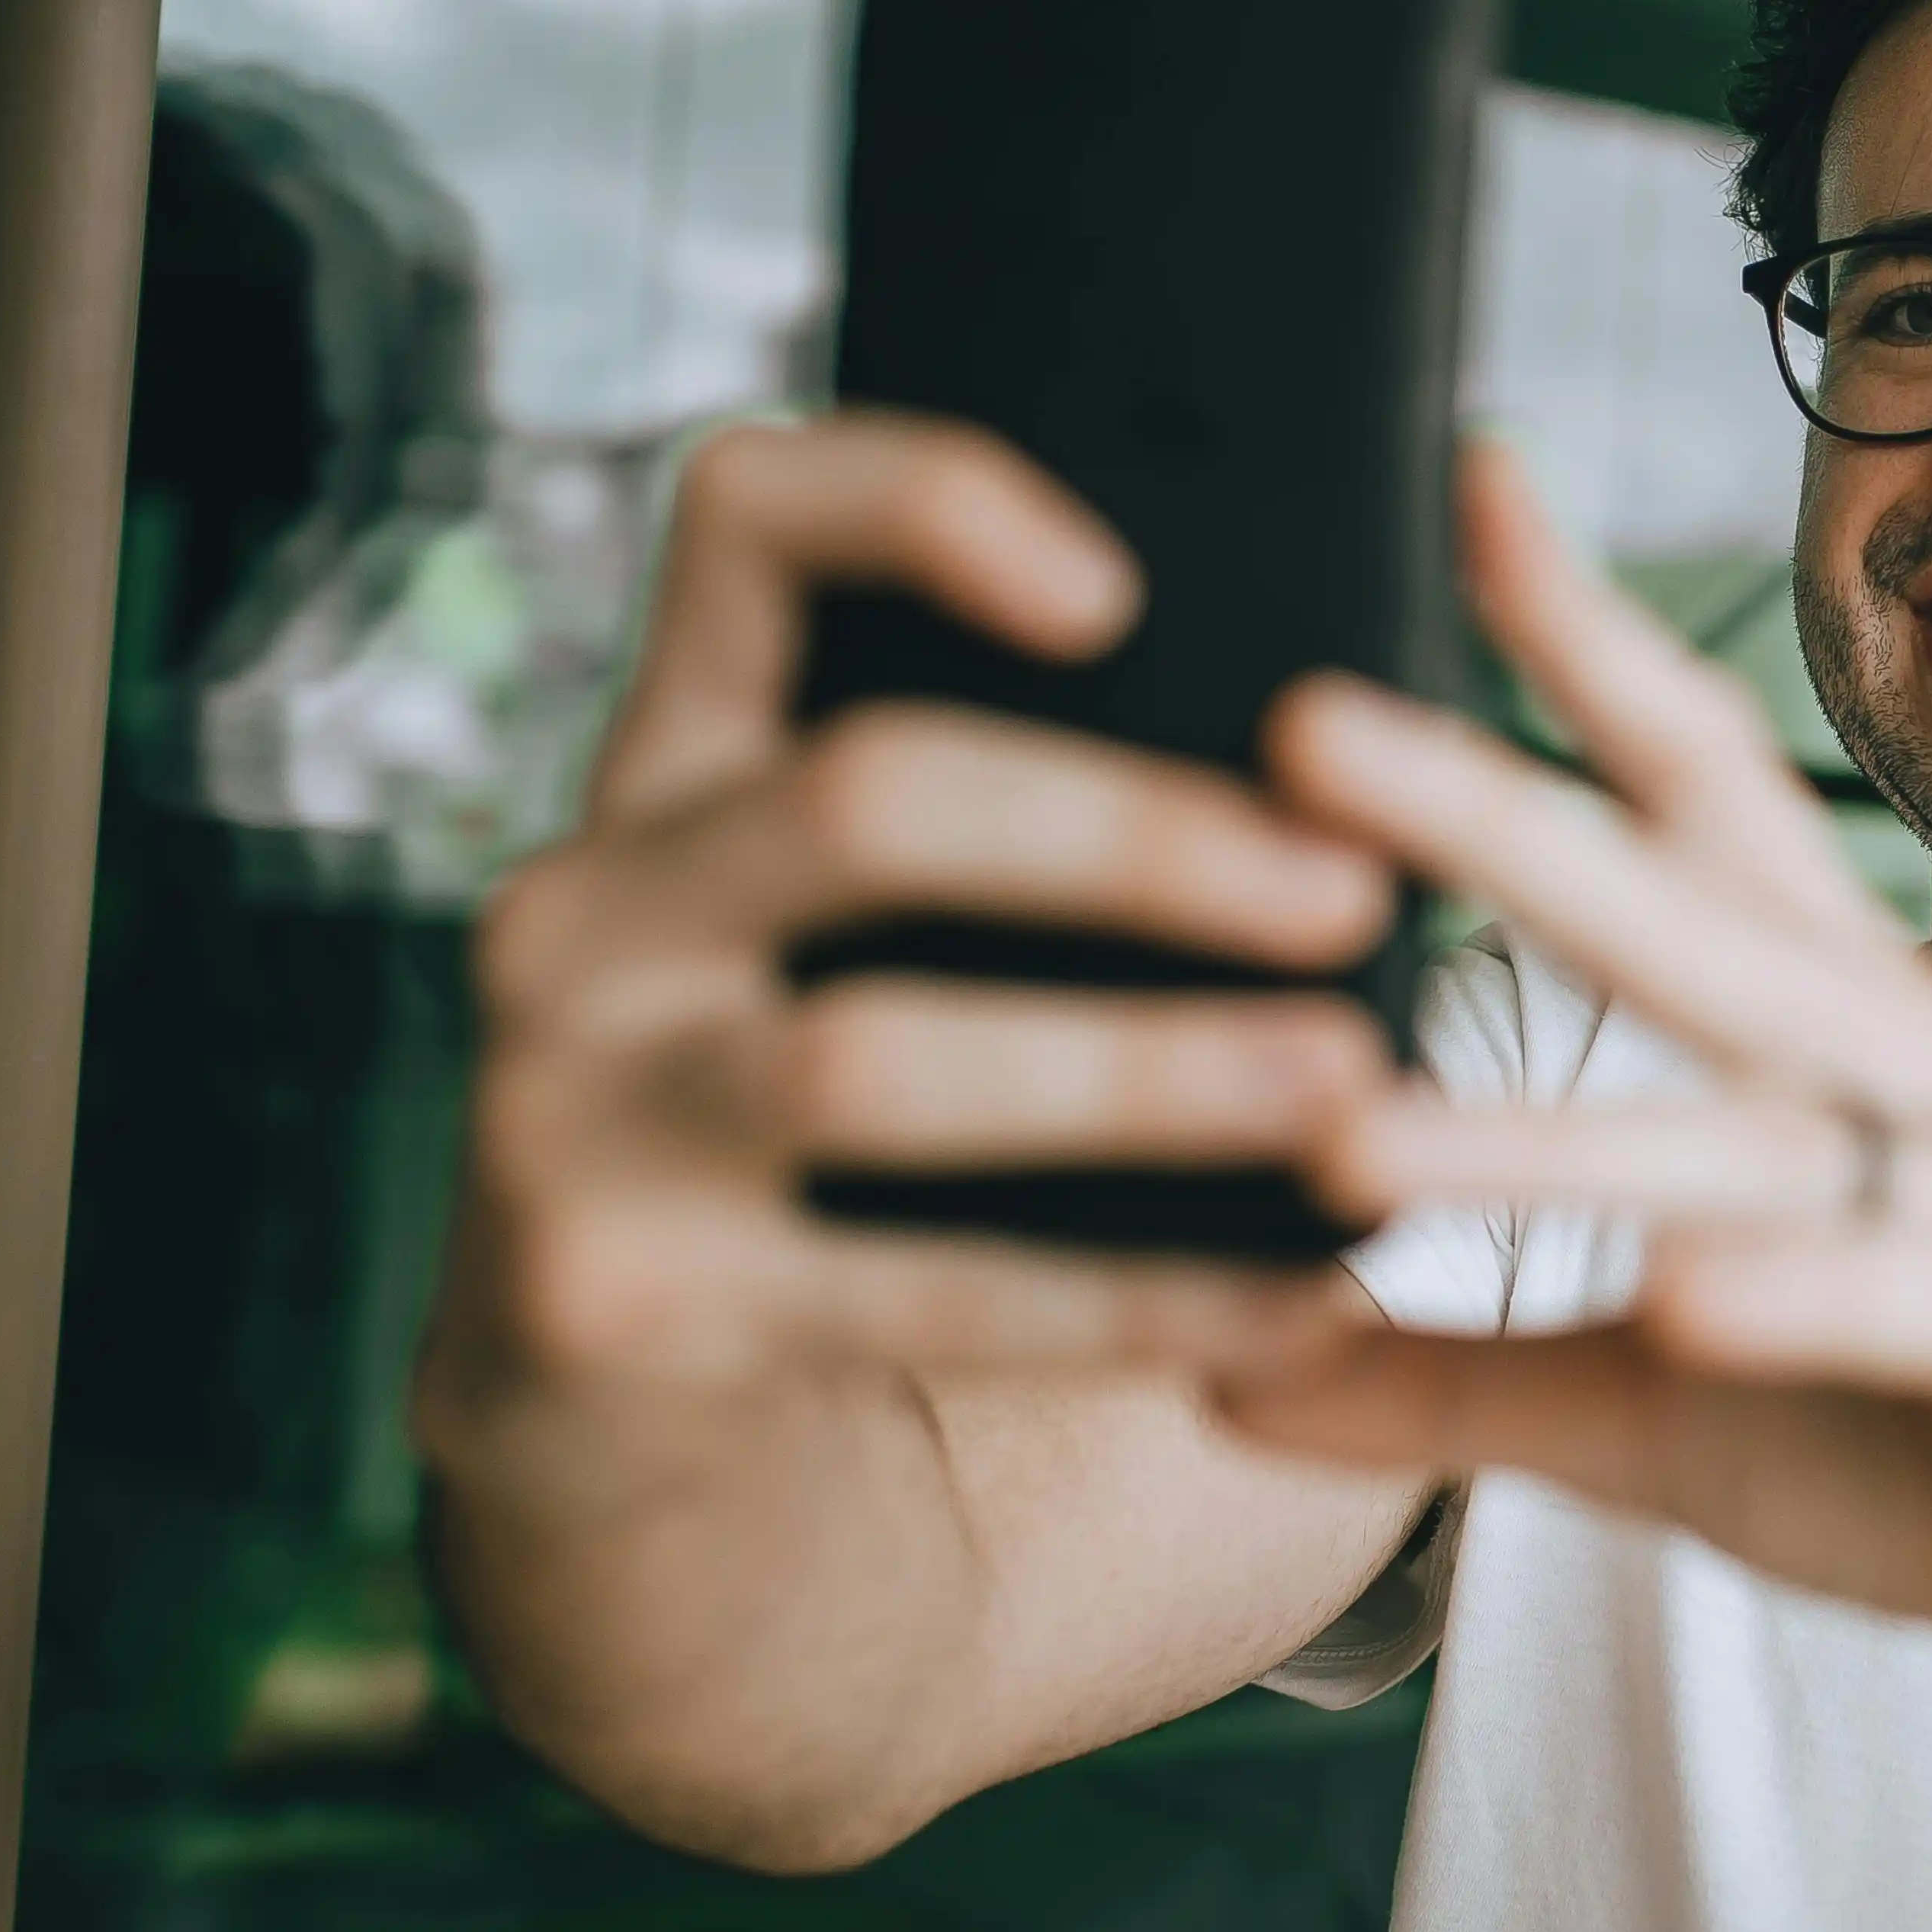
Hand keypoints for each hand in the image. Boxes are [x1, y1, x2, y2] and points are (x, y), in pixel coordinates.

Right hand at [420, 413, 1398, 1455]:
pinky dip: (1136, 1301)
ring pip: (874, 1061)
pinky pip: (919, 1297)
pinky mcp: (605, 1307)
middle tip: (1349, 891)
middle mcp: (587, 911)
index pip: (744, 522)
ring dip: (1146, 1074)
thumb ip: (1001, 837)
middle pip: (863, 802)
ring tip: (1349, 1089)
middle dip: (1130, 842)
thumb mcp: (853, 947)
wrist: (619, 1425)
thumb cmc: (830, 1136)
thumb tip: (1363, 757)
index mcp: (670, 771)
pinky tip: (1301, 1301)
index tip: (1122, 594)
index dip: (925, 505)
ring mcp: (567, 1110)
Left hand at [1216, 442, 1931, 1756]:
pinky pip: (1924, 1295)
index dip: (1585, 644)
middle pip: (1699, 911)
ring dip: (1571, 1134)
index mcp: (1835, 1031)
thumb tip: (1218, 1368)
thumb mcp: (1652, 1415)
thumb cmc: (1922, 1451)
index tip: (1465, 481)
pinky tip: (1678, 1291)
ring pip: (1775, 1124)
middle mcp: (1928, 1063)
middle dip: (1501, 816)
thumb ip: (1453, 1378)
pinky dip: (1804, 1290)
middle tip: (1306, 732)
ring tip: (1359, 1141)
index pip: (1703, 793)